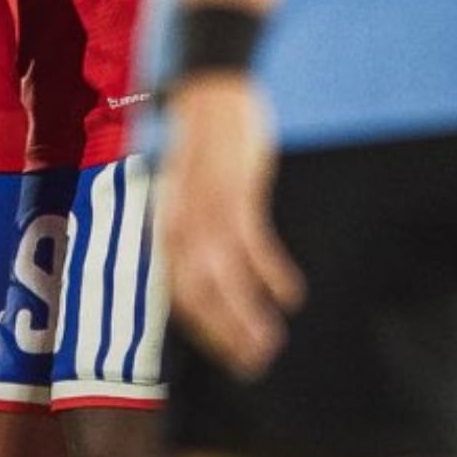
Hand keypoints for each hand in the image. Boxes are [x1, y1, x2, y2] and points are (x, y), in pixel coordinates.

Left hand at [156, 72, 304, 378]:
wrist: (210, 92)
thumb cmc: (204, 147)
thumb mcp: (188, 194)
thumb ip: (193, 231)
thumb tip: (208, 273)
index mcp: (166, 230)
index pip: (181, 298)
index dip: (207, 332)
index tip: (232, 357)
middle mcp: (179, 227)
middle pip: (199, 299)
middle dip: (225, 336)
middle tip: (254, 364)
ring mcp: (206, 211)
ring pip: (225, 280)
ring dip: (248, 316)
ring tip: (271, 342)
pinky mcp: (235, 193)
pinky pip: (253, 245)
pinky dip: (271, 274)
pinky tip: (291, 296)